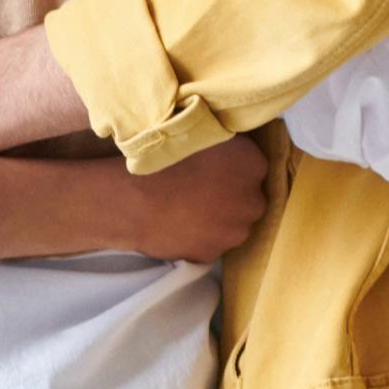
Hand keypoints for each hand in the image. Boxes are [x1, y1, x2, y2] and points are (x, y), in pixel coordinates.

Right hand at [114, 136, 272, 261]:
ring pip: (232, 226)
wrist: (135, 201)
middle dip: (232, 197)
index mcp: (252, 164)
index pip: (253, 166)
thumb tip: (228, 150)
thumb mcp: (199, 134)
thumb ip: (225, 143)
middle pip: (249, 199)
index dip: (232, 167)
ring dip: (218, 219)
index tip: (212, 166)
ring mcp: (234, 233)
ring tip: (186, 208)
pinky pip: (210, 244)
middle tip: (201, 189)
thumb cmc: (164, 160)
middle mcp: (253, 201)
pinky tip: (179, 224)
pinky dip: (199, 237)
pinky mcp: (212, 255)